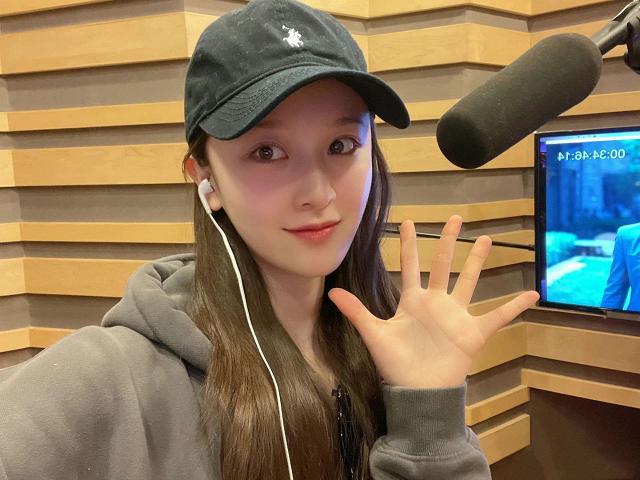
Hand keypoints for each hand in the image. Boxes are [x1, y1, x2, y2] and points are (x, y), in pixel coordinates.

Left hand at [328, 215, 538, 388]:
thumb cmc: (396, 365)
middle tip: (454, 217)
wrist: (418, 393)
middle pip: (443, 265)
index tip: (407, 222)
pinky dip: (514, 307)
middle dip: (447, 242)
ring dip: (478, 262)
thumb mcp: (375, 335)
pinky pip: (498, 317)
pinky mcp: (473, 333)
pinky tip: (532, 294)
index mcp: (412, 301)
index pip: (410, 266)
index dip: (408, 245)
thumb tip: (331, 292)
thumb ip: (357, 312)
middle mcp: (436, 303)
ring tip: (487, 239)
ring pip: (469, 281)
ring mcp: (456, 316)